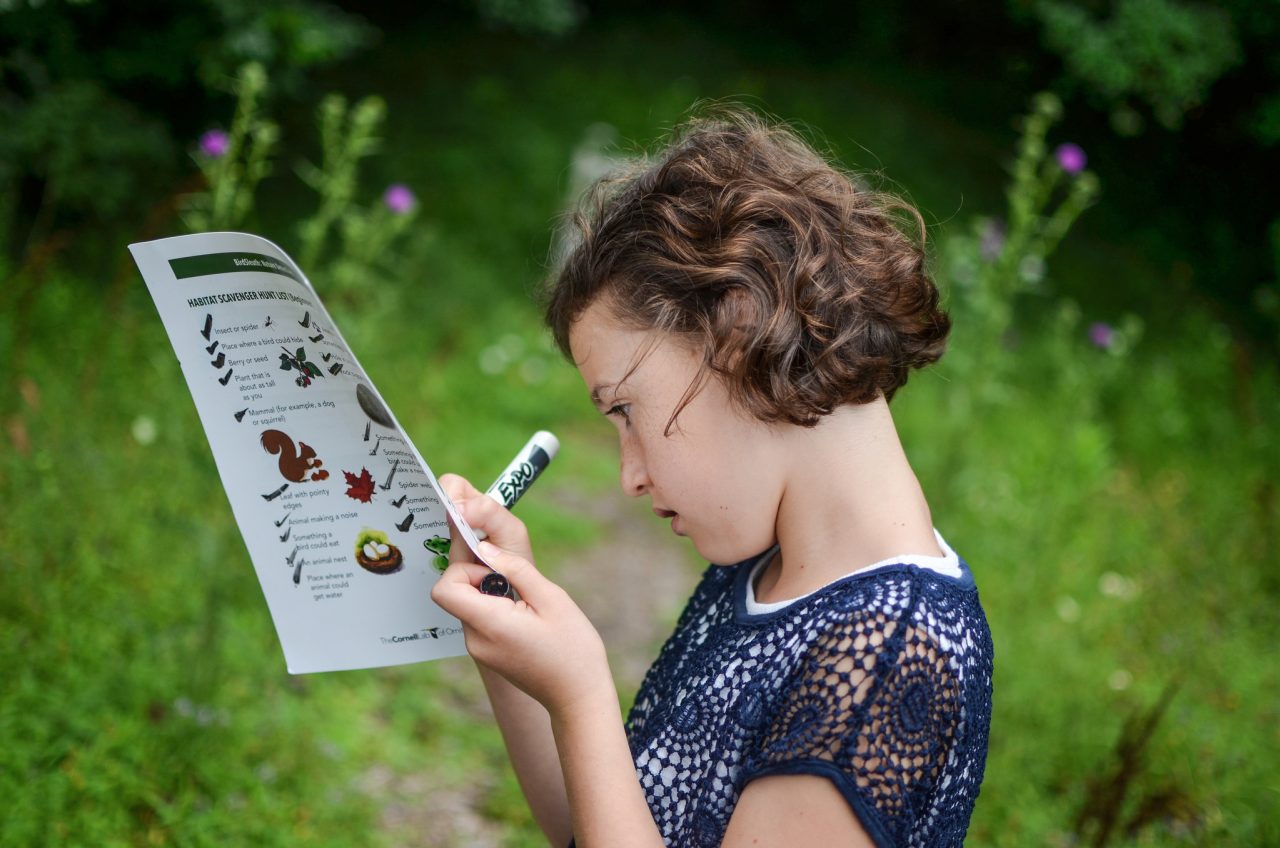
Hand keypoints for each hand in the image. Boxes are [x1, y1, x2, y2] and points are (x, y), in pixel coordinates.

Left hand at [431, 476, 612, 718]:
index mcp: (489, 624)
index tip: (495, 570)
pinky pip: (478, 619)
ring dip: (489, 593)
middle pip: (454, 593)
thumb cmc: (573, 649)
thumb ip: (515, 569)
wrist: (577, 696)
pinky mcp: (486, 652)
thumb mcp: (552, 598)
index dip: (463, 570)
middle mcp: (475, 639)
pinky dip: (494, 608)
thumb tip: (485, 547)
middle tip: (516, 582)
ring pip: (467, 604)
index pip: (445, 588)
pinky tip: (525, 615)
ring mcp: (478, 649)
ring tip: (526, 603)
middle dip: (479, 577)